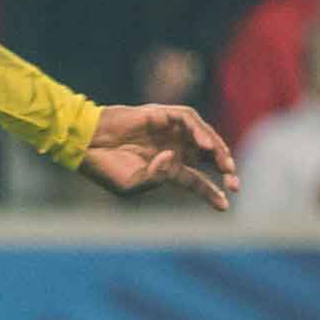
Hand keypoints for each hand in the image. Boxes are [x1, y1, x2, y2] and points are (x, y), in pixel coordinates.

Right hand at [77, 103, 238, 209]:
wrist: (85, 145)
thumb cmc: (104, 168)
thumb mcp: (132, 185)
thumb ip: (157, 177)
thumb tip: (173, 156)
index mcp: (167, 169)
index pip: (197, 180)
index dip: (212, 192)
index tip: (225, 205)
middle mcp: (174, 148)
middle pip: (209, 156)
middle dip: (225, 168)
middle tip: (234, 181)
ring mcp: (169, 131)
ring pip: (204, 136)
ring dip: (218, 150)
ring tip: (225, 165)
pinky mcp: (161, 114)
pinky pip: (188, 119)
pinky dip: (199, 130)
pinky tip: (203, 144)